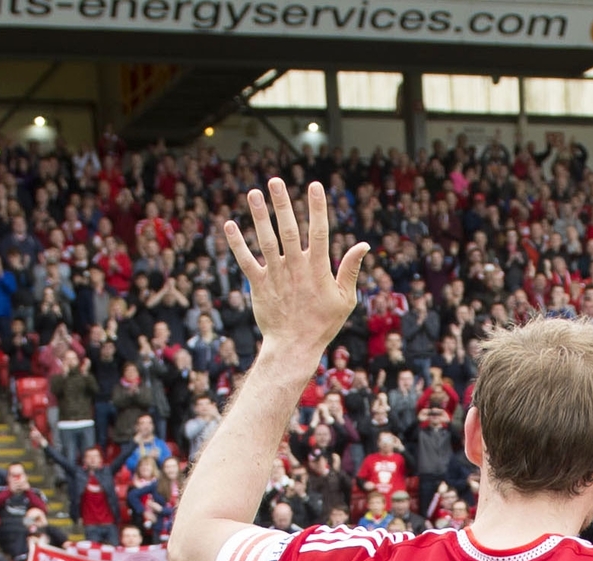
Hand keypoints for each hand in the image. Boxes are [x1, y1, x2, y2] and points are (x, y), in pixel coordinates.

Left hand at [220, 180, 366, 364]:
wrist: (294, 347)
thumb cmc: (323, 323)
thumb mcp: (345, 299)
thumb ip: (350, 270)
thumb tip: (363, 245)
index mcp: (317, 269)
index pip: (319, 232)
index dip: (317, 208)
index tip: (315, 185)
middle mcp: (295, 268)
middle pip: (288, 230)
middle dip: (282, 204)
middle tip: (275, 181)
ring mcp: (275, 275)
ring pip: (266, 240)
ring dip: (259, 216)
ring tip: (253, 193)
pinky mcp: (258, 285)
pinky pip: (246, 261)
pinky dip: (237, 244)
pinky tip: (229, 225)